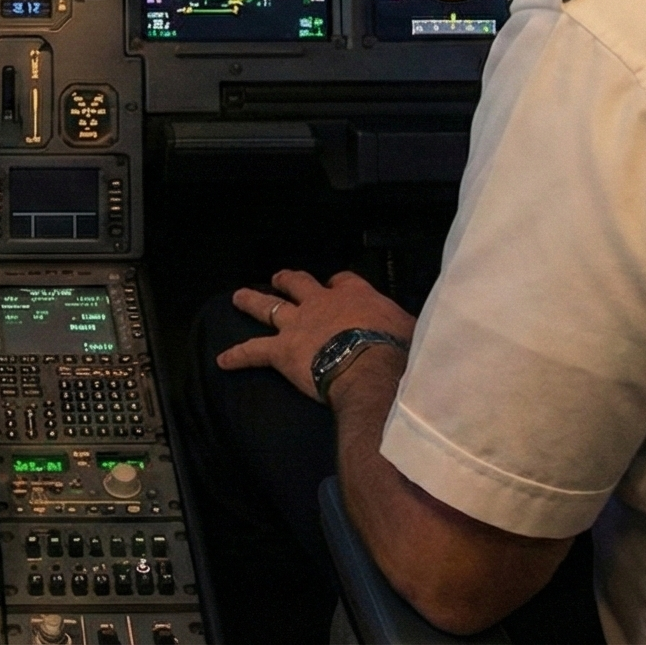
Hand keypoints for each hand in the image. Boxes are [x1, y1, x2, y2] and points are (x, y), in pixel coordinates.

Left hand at [215, 269, 417, 401]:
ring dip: (252, 301)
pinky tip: (223, 360)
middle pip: (299, 283)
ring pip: (269, 306)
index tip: (336, 286)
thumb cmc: (397, 349)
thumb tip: (423, 332)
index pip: (343, 281)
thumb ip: (405, 326)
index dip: (337, 284)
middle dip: (288, 280)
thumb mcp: (412, 329)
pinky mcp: (282, 351)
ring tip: (238, 297)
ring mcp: (298, 324)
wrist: (370, 367)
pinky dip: (238, 355)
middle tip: (280, 277)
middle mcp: (321, 303)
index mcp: (355, 296)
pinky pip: (254, 351)